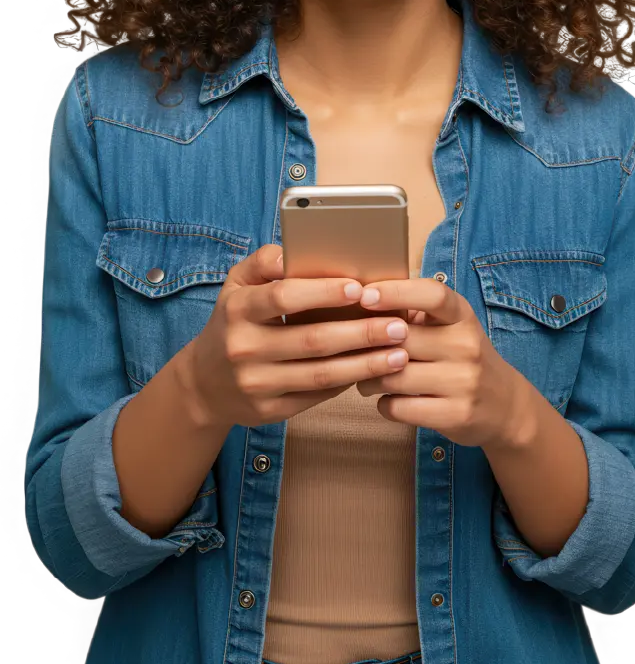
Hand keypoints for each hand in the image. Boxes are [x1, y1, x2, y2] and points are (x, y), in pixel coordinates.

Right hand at [185, 245, 412, 429]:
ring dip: (365, 364)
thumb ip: (266, 261)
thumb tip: (295, 252)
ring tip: (399, 353)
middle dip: (361, 333)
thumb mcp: (237, 284)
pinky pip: (317, 395)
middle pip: (312, 340)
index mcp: (238, 309)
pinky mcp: (269, 411)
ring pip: (321, 374)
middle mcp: (244, 348)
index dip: (323, 292)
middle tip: (397, 325)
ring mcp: (256, 383)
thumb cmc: (234, 321)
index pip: (284, 298)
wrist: (205, 382)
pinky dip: (348, 382)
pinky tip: (374, 370)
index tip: (360, 288)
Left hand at [355, 277, 527, 449]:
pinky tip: (388, 400)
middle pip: (402, 340)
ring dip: (370, 379)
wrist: (505, 406)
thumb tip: (361, 299)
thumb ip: (415, 313)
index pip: (432, 295)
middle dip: (368, 346)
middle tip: (353, 351)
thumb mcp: (451, 326)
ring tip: (366, 379)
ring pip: (395, 377)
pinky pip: (400, 408)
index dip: (396, 292)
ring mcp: (464, 382)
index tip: (365, 296)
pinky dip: (384, 405)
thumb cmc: (463, 357)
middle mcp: (467, 345)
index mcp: (462, 316)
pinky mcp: (456, 415)